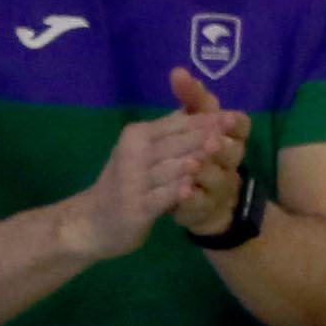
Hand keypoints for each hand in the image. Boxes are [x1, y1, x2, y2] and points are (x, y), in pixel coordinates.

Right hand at [63, 96, 233, 260]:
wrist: (92, 221)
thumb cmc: (127, 180)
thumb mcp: (143, 150)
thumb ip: (170, 130)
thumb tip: (195, 104)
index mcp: (137, 135)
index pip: (177, 124)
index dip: (206, 120)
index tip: (234, 115)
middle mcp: (133, 154)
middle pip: (176, 142)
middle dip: (204, 134)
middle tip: (232, 127)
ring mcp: (134, 181)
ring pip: (170, 168)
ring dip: (195, 159)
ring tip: (218, 151)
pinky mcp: (136, 208)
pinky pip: (160, 197)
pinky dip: (176, 193)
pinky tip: (192, 190)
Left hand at [160, 69, 254, 235]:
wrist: (197, 197)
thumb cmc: (197, 151)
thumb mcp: (195, 122)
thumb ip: (191, 99)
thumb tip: (178, 70)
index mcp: (229, 136)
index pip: (241, 125)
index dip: (235, 122)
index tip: (227, 117)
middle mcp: (230, 160)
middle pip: (234, 152)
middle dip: (223, 146)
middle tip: (211, 141)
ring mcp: (220, 186)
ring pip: (219, 177)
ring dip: (206, 170)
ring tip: (191, 164)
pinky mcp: (205, 208)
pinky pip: (202, 203)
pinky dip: (193, 197)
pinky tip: (182, 191)